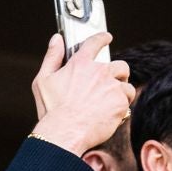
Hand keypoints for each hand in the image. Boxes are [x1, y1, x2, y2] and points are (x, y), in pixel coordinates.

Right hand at [30, 33, 135, 155]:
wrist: (64, 132)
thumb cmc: (52, 110)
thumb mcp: (43, 80)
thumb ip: (52, 57)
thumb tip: (56, 39)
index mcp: (80, 63)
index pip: (94, 43)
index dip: (102, 38)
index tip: (107, 37)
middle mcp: (99, 72)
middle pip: (120, 66)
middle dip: (118, 74)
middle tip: (111, 85)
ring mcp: (112, 86)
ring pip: (126, 85)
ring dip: (121, 93)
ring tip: (110, 103)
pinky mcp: (120, 102)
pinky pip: (128, 102)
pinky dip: (122, 108)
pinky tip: (111, 115)